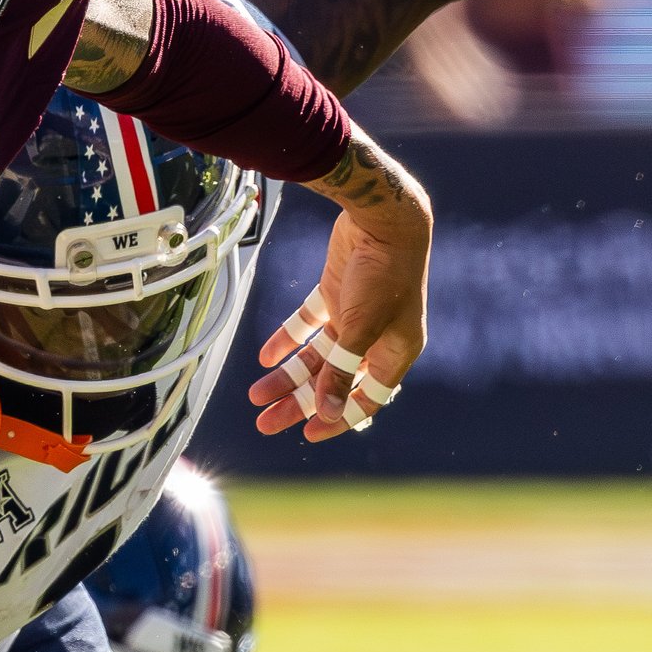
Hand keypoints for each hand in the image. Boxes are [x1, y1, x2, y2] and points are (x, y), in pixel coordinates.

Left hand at [248, 131, 430, 441]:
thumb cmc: (384, 274)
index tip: (307, 434)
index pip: (367, 399)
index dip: (338, 418)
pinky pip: (309, 323)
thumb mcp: (360, 328)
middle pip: (334, 382)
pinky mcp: (337, 293)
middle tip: (265, 423)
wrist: (383, 217)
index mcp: (396, 353)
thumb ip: (343, 371)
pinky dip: (288, 339)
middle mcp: (377, 339)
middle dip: (300, 403)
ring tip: (255, 394)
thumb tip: (329, 412)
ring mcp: (355, 315)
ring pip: (318, 356)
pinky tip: (266, 357)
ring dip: (288, 376)